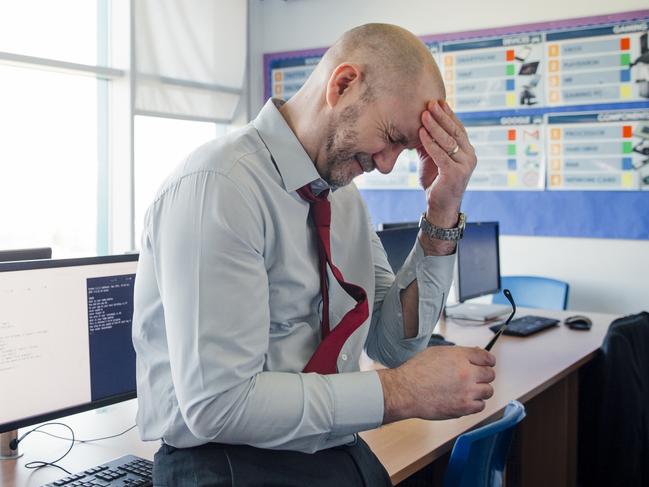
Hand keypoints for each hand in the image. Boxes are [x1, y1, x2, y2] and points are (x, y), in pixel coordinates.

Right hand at [377, 346, 495, 422]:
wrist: (405, 391)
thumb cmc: (416, 372)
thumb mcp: (436, 353)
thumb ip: (457, 354)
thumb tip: (472, 355)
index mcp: (459, 357)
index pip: (486, 357)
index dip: (488, 361)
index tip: (487, 364)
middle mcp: (466, 372)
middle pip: (490, 374)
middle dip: (484, 375)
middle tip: (475, 378)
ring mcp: (467, 391)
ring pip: (488, 390)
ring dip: (480, 390)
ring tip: (468, 390)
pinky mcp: (464, 407)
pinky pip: (481, 405)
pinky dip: (475, 403)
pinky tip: (465, 400)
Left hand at [417, 100, 476, 227]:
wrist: (440, 207)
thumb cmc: (436, 183)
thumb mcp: (433, 159)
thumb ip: (431, 144)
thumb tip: (420, 126)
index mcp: (467, 152)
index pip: (459, 129)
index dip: (449, 115)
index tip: (439, 102)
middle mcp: (470, 157)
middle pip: (455, 132)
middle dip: (442, 116)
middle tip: (431, 103)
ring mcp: (464, 165)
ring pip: (448, 141)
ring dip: (435, 127)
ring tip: (424, 114)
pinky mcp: (454, 174)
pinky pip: (441, 155)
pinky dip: (430, 143)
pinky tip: (421, 134)